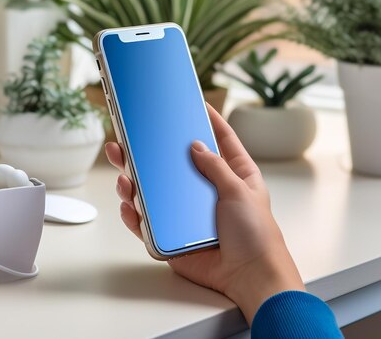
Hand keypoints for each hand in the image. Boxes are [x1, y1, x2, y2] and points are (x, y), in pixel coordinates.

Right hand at [105, 103, 304, 323]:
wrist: (249, 278)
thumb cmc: (257, 236)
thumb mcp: (239, 191)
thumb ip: (216, 167)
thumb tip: (195, 145)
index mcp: (233, 174)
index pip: (221, 139)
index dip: (210, 120)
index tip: (196, 102)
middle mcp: (208, 189)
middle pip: (177, 163)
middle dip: (154, 149)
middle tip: (131, 136)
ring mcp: (189, 211)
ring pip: (158, 190)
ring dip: (137, 179)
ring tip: (123, 169)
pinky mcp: (175, 234)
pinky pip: (150, 220)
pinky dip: (136, 213)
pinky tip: (128, 204)